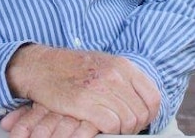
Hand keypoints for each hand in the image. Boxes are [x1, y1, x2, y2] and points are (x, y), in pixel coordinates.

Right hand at [5, 45, 159, 134]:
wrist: (42, 66)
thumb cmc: (73, 66)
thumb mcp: (104, 63)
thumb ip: (124, 78)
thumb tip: (142, 100)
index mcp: (122, 65)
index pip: (153, 97)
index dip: (150, 113)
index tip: (142, 119)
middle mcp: (114, 76)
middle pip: (141, 113)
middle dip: (135, 125)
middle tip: (123, 127)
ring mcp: (99, 88)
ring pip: (128, 121)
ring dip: (121, 129)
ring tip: (111, 127)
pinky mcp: (84, 103)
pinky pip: (110, 125)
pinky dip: (109, 131)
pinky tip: (100, 126)